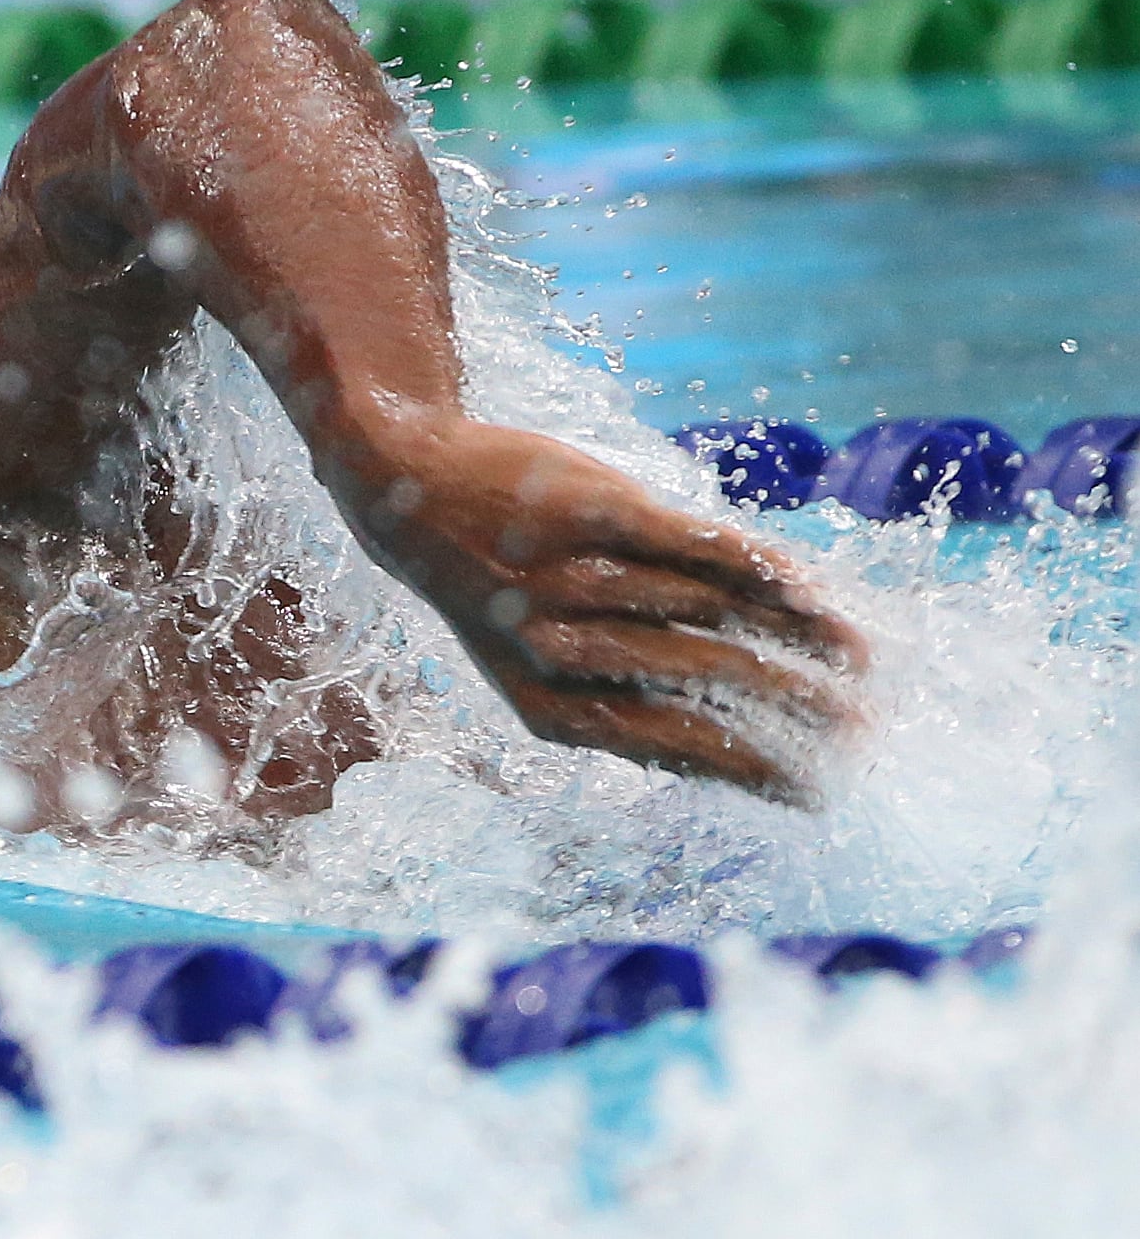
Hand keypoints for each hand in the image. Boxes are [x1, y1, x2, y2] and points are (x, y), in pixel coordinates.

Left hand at [345, 417, 866, 802]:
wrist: (412, 489)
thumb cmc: (505, 595)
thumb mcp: (546, 671)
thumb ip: (637, 709)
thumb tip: (755, 763)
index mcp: (550, 712)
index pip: (678, 752)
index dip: (762, 772)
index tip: (831, 792)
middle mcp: (559, 648)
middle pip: (708, 680)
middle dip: (800, 709)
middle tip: (870, 730)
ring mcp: (575, 575)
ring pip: (712, 609)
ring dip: (798, 633)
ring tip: (861, 657)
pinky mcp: (593, 507)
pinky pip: (694, 542)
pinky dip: (759, 567)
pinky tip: (811, 591)